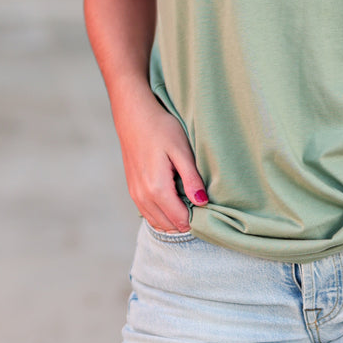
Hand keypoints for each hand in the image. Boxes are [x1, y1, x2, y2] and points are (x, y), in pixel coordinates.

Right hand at [112, 89, 207, 232]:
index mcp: (157, 189)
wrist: (134, 117)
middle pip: (169, 226)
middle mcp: (143, 197)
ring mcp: (135, 195)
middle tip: (201, 205)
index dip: (197, 219)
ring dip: (174, 219)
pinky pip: (149, 213)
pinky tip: (174, 199)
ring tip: (189, 202)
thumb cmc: (161, 129)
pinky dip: (162, 214)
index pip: (180, 220)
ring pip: (157, 222)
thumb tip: (202, 203)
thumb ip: (192, 179)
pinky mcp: (132, 190)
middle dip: (186, 221)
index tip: (209, 208)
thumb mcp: (182, 151)